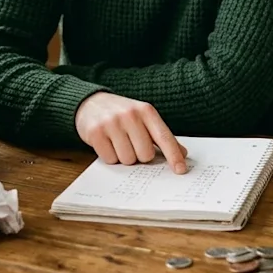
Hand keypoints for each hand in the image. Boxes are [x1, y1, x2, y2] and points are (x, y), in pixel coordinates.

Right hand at [74, 93, 188, 173]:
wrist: (91, 103)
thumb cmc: (123, 115)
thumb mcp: (144, 118)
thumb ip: (162, 136)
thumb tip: (182, 154)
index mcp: (146, 111)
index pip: (164, 137)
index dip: (173, 155)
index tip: (181, 170)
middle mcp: (130, 115)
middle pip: (145, 154)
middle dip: (140, 155)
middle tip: (132, 144)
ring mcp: (111, 123)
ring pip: (128, 160)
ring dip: (124, 157)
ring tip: (118, 142)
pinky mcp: (95, 132)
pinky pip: (110, 159)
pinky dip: (110, 156)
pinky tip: (107, 143)